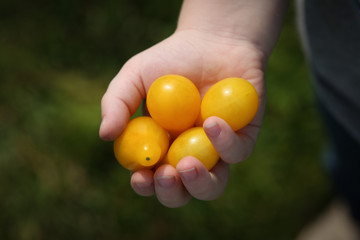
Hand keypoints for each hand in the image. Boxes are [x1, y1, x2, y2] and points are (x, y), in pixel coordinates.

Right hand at [100, 29, 265, 206]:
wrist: (214, 40)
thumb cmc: (171, 59)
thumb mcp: (135, 76)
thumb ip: (117, 103)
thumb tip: (105, 135)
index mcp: (162, 146)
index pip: (151, 177)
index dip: (145, 184)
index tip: (140, 176)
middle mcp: (189, 153)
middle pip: (182, 192)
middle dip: (171, 192)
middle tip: (164, 174)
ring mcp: (217, 150)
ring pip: (213, 186)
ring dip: (199, 184)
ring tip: (186, 165)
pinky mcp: (243, 137)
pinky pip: (237, 152)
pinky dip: (224, 143)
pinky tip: (211, 122)